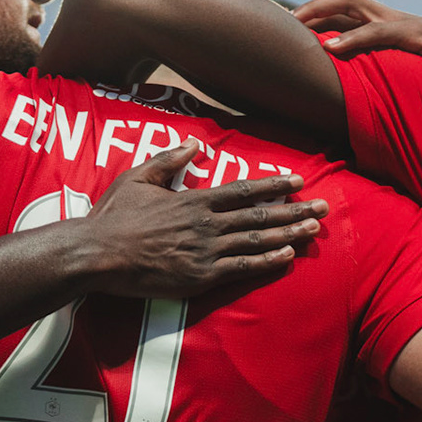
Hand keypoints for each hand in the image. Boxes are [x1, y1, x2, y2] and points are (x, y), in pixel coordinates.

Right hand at [84, 140, 327, 297]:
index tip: (297, 181)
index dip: (273, 185)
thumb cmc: (113, 217)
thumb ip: (168, 160)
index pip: (243, 191)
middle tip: (323, 208)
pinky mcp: (199, 277)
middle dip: (295, 211)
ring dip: (289, 235)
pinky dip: (267, 263)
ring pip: (257, 242)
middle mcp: (206, 224)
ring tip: (314, 230)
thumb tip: (193, 144)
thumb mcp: (138, 177)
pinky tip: (287, 257)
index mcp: (193, 200)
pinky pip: (241, 269)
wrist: (97, 255)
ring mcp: (205, 252)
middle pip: (260, 216)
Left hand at [294, 0, 421, 83]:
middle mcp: (390, 17)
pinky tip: (334, 49)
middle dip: (312, 8)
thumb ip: (384, 69)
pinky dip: (354, 38)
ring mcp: (402, 23)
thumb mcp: (407, 69)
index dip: (317, 14)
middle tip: (283, 22)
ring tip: (297, 27)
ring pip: (355, 7)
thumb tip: (358, 90)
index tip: (288, 27)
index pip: (345, 11)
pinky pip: (380, 32)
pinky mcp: (416, 35)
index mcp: (387, 24)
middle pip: (344, 0)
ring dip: (323, 14)